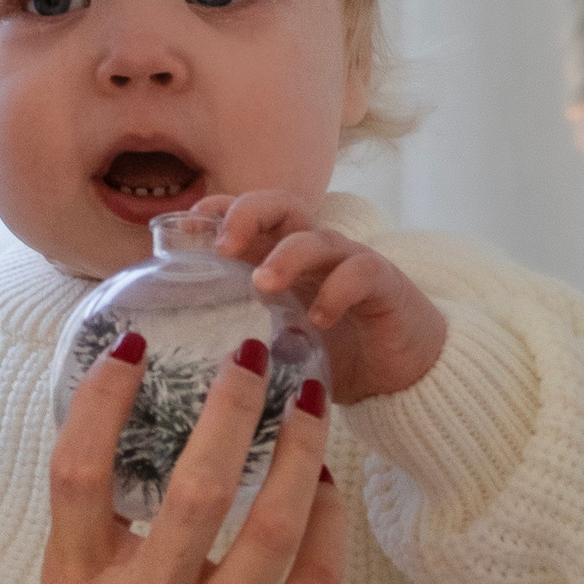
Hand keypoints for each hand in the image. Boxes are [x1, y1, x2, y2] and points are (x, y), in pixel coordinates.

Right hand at [0, 333, 347, 583]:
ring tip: (315, 405)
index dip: (103, 397)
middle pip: (191, 474)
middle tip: (260, 349)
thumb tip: (138, 513)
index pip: (78, 470)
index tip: (135, 349)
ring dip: (300, 451)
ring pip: (272, 519)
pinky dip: (329, 531)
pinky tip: (332, 499)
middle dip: (233, 399)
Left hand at [192, 191, 448, 406]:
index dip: (220, 210)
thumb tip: (181, 351)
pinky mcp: (384, 286)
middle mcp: (315, 253)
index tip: (187, 225)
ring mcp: (350, 264)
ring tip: (263, 284)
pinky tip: (319, 318)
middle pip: (283, 206)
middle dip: (249, 214)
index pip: (251, 217)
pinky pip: (360, 274)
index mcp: (284, 260)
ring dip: (287, 256)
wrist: (402, 377)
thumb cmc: (334, 355)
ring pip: (318, 239)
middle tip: (223, 245)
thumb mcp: (277, 344)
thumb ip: (240, 333)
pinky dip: (337, 291)